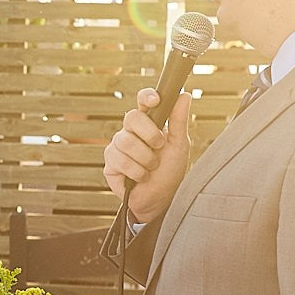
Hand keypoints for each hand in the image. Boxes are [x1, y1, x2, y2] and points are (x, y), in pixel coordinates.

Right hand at [101, 88, 192, 224]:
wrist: (160, 199)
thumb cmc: (170, 171)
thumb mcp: (179, 145)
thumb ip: (179, 120)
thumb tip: (184, 94)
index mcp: (149, 123)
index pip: (143, 101)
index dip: (146, 97)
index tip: (155, 100)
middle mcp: (131, 131)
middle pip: (131, 117)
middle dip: (149, 134)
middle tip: (159, 147)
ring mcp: (118, 145)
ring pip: (126, 141)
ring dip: (145, 158)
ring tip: (151, 167)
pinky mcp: (110, 162)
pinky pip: (119, 159)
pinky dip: (136, 171)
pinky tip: (140, 177)